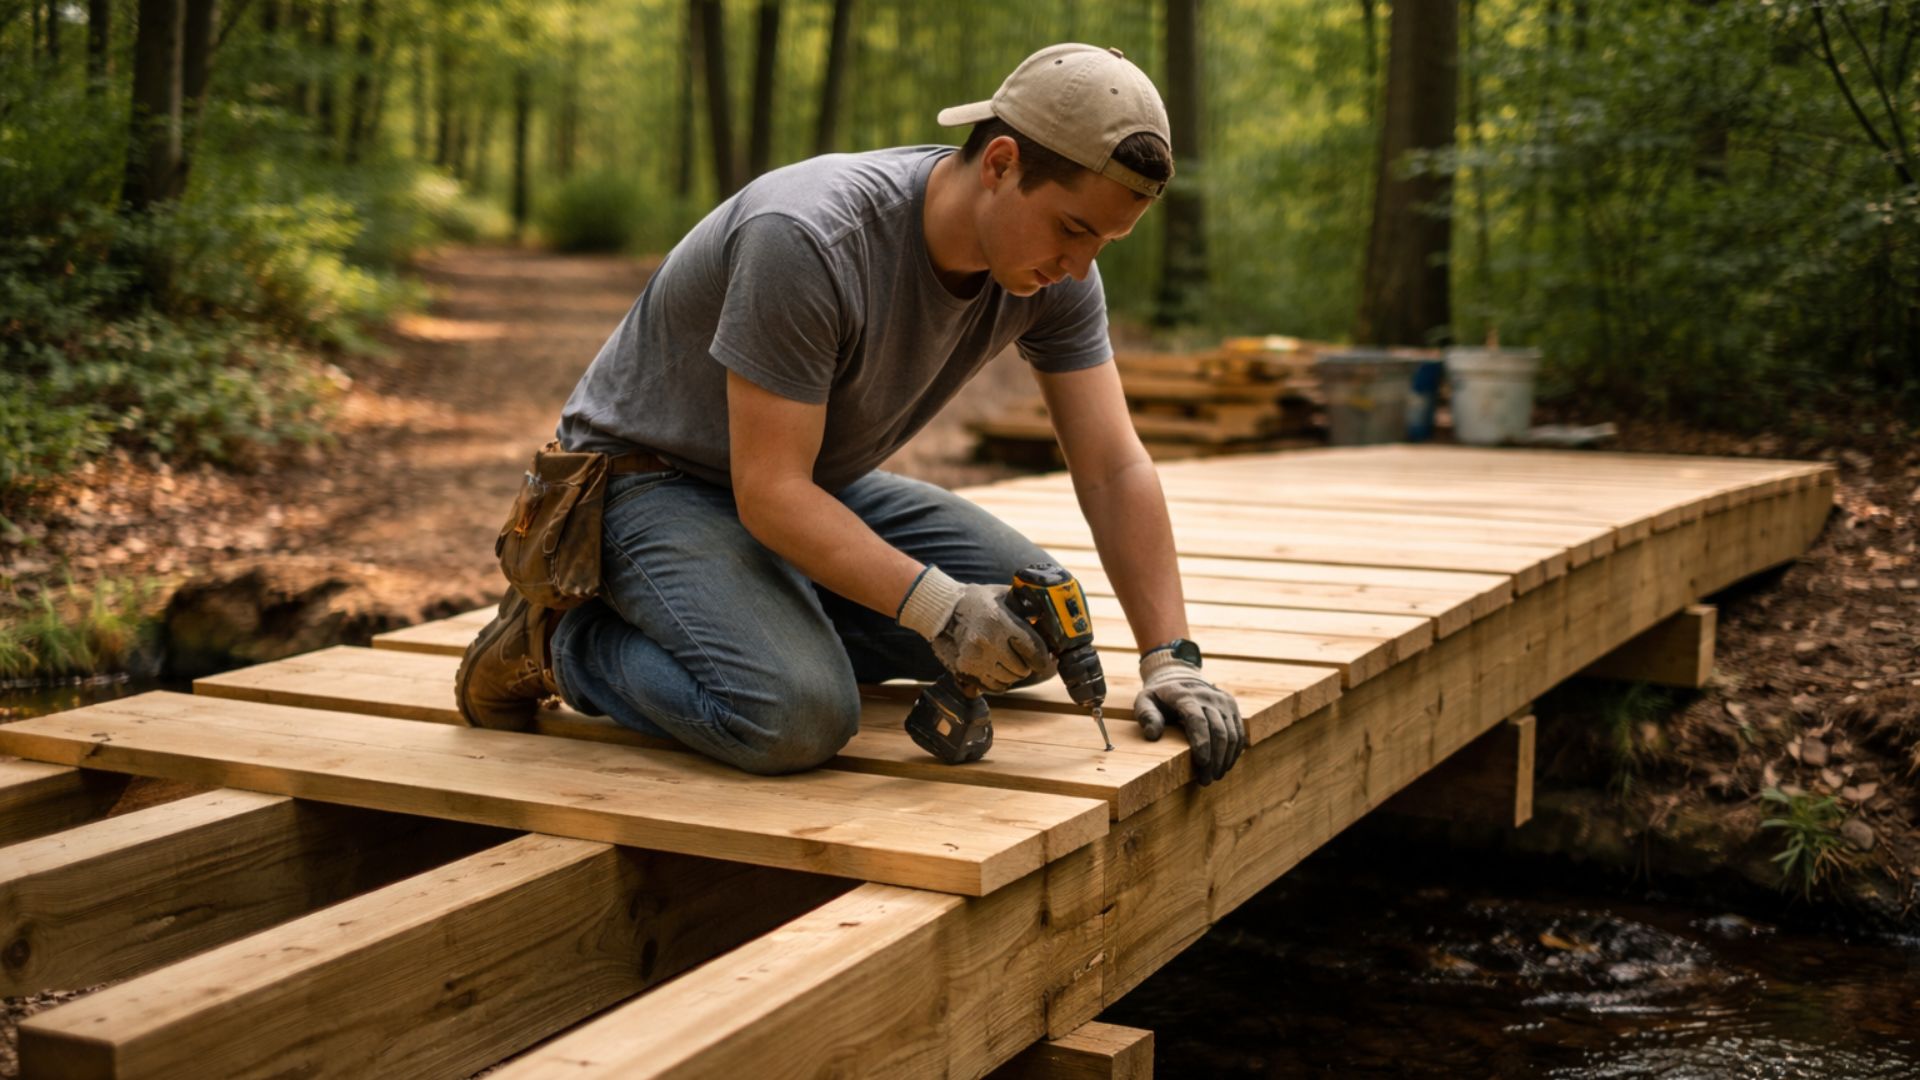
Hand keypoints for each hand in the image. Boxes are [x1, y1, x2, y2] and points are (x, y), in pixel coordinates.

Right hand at [898, 567, 1056, 692]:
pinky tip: (996, 668)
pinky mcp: (965, 671)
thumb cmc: (978, 601)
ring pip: (1008, 681)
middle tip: (1022, 657)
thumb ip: (1026, 607)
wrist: (942, 611)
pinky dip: (998, 681)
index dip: (1043, 658)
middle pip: (1022, 669)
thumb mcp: (1004, 595)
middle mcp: (987, 643)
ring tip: (1007, 661)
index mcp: (1000, 622)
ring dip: (1012, 674)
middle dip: (1026, 665)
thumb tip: (1049, 620)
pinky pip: (993, 687)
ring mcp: (974, 659)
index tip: (1046, 659)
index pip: (1034, 650)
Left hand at [1134, 649, 1244, 784]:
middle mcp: (1207, 696)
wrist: (1179, 676)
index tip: (1202, 764)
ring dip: (1225, 758)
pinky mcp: (1231, 706)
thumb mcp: (1145, 702)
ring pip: (1231, 733)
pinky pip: (1238, 732)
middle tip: (1206, 780)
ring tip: (1214, 776)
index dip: (1202, 744)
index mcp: (1184, 695)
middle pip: (1217, 731)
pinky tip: (1224, 765)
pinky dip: (1233, 751)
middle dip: (1214, 759)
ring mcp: (1222, 700)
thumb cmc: (1159, 697)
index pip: (1198, 721)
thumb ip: (1147, 716)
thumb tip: (1153, 735)